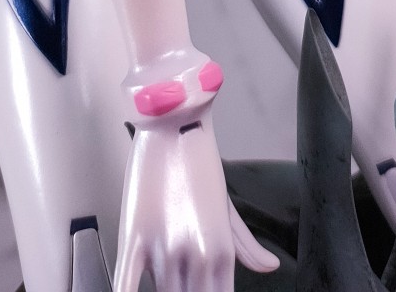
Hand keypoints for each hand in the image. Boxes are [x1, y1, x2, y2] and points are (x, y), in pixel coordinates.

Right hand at [113, 115, 277, 291]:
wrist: (175, 120)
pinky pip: (124, 285)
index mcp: (222, 254)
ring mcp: (164, 248)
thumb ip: (247, 244)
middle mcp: (197, 257)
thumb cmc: (199, 161)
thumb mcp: (227, 206)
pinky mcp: (134, 236)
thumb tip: (270, 267)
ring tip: (163, 287)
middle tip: (182, 286)